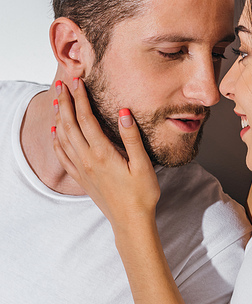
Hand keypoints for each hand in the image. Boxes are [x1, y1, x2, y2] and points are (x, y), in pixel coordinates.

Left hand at [53, 78, 159, 231]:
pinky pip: (63, 157)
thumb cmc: (142, 194)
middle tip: (61, 85)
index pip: (86, 119)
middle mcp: (88, 160)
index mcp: (103, 153)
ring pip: (63, 139)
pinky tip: (55, 133)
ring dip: (58, 118)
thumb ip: (132, 138)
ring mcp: (82, 170)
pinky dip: (57, 141)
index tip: (77, 82)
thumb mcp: (143, 165)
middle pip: (70, 125)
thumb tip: (123, 113)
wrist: (131, 222)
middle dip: (64, 103)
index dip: (81, 99)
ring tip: (56, 102)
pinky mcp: (82, 179)